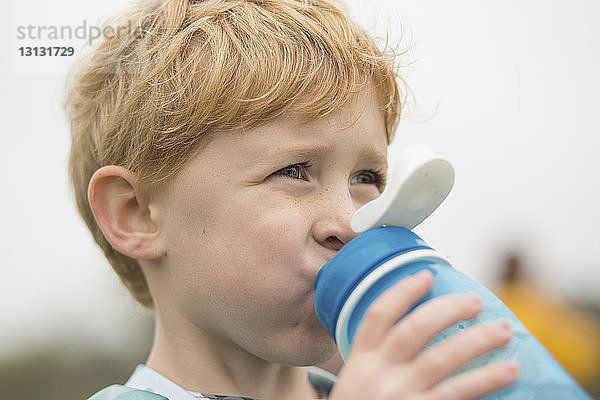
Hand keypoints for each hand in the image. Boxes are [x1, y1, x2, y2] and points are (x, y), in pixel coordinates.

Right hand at [329, 270, 518, 399]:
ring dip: (476, 341)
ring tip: (502, 330)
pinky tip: (508, 371)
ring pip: (441, 358)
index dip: (402, 292)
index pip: (378, 316)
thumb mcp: (357, 383)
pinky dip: (485, 380)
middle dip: (446, 310)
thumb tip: (420, 332)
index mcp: (360, 361)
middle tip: (475, 301)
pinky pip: (458, 393)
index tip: (426, 275)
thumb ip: (379, 360)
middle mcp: (378, 374)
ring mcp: (399, 395)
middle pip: (414, 330)